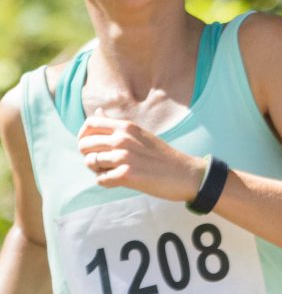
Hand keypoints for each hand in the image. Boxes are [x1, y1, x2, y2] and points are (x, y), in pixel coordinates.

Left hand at [77, 118, 203, 201]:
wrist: (185, 174)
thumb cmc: (161, 155)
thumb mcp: (139, 133)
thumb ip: (117, 124)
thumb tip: (98, 111)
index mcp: (126, 126)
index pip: (90, 124)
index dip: (84, 136)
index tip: (91, 146)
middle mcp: (122, 138)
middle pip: (85, 144)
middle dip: (88, 155)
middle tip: (102, 163)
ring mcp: (124, 156)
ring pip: (90, 162)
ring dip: (97, 170)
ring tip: (112, 172)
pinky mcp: (126, 175)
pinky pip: (100, 180)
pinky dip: (106, 182)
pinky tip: (118, 181)